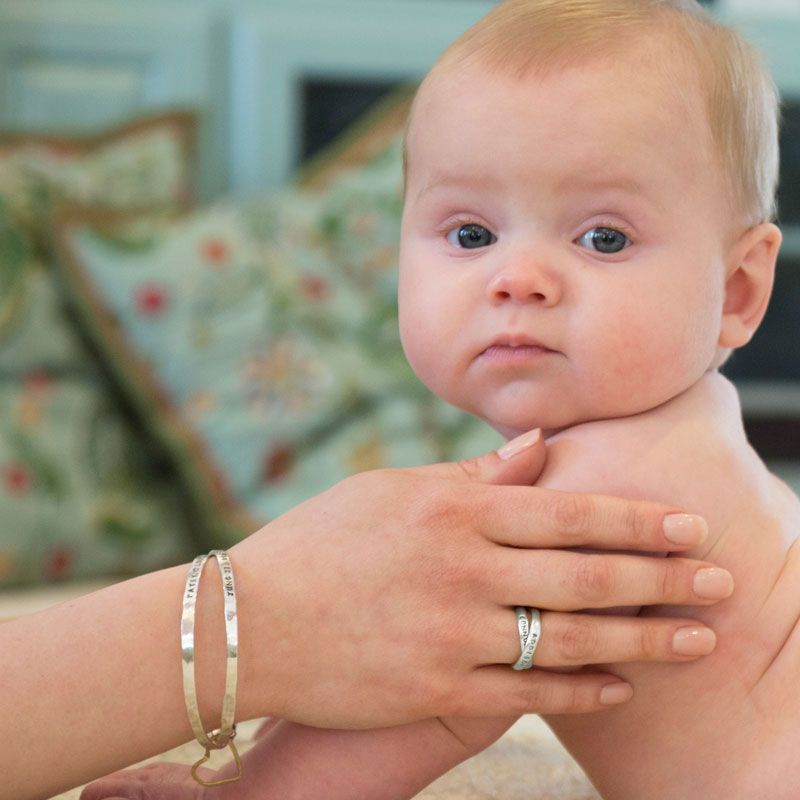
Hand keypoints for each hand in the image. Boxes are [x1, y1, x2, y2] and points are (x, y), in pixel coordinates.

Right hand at [232, 429, 729, 727]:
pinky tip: (618, 686)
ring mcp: (453, 632)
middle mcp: (464, 567)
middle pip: (586, 575)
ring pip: (572, 638)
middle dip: (663, 577)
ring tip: (695, 638)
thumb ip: (471, 473)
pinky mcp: (436, 687)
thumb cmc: (319, 541)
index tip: (688, 525)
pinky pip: (527, 691)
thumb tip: (538, 446)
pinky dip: (579, 690)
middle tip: (720, 580)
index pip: (568, 511)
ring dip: (643, 639)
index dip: (636, 519)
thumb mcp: (391, 489)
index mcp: (454, 507)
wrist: (250, 620)